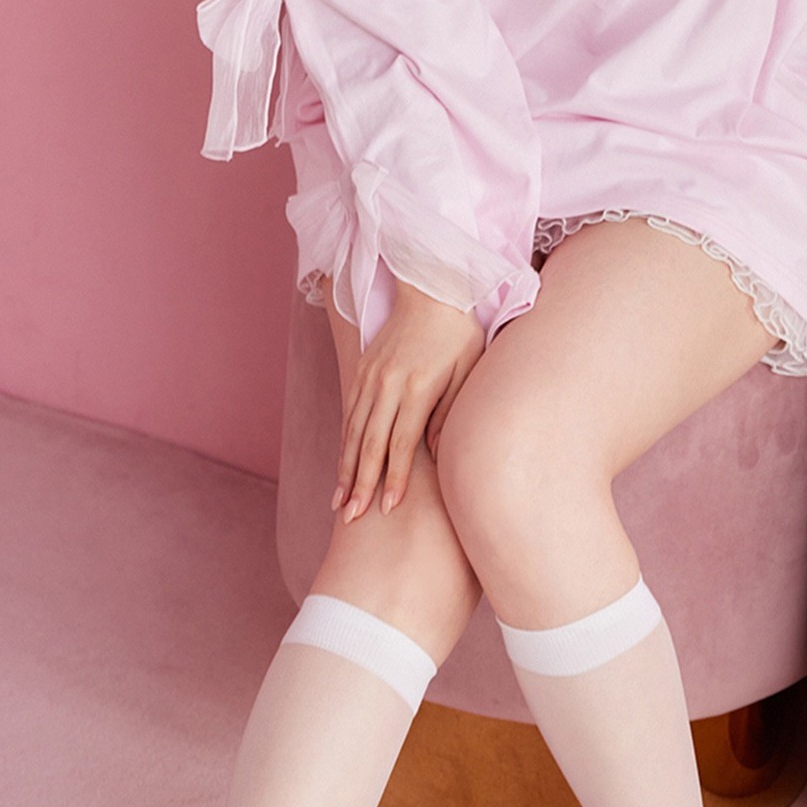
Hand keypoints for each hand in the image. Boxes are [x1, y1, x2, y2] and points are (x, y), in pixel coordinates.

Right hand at [331, 280, 484, 523]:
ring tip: (340, 502)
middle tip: (352, 518)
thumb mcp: (465, 370)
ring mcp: (371, 376)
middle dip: (360, 484)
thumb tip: (434, 450)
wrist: (432, 288)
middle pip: (370, 443)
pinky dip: (344, 442)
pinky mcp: (363, 369)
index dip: (393, 478)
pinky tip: (342, 465)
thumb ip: (449, 411)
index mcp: (417, 387)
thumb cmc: (459, 332)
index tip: (386, 509)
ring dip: (345, 469)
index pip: (400, 443)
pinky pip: (349, 412)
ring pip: (353, 431)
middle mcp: (387, 384)